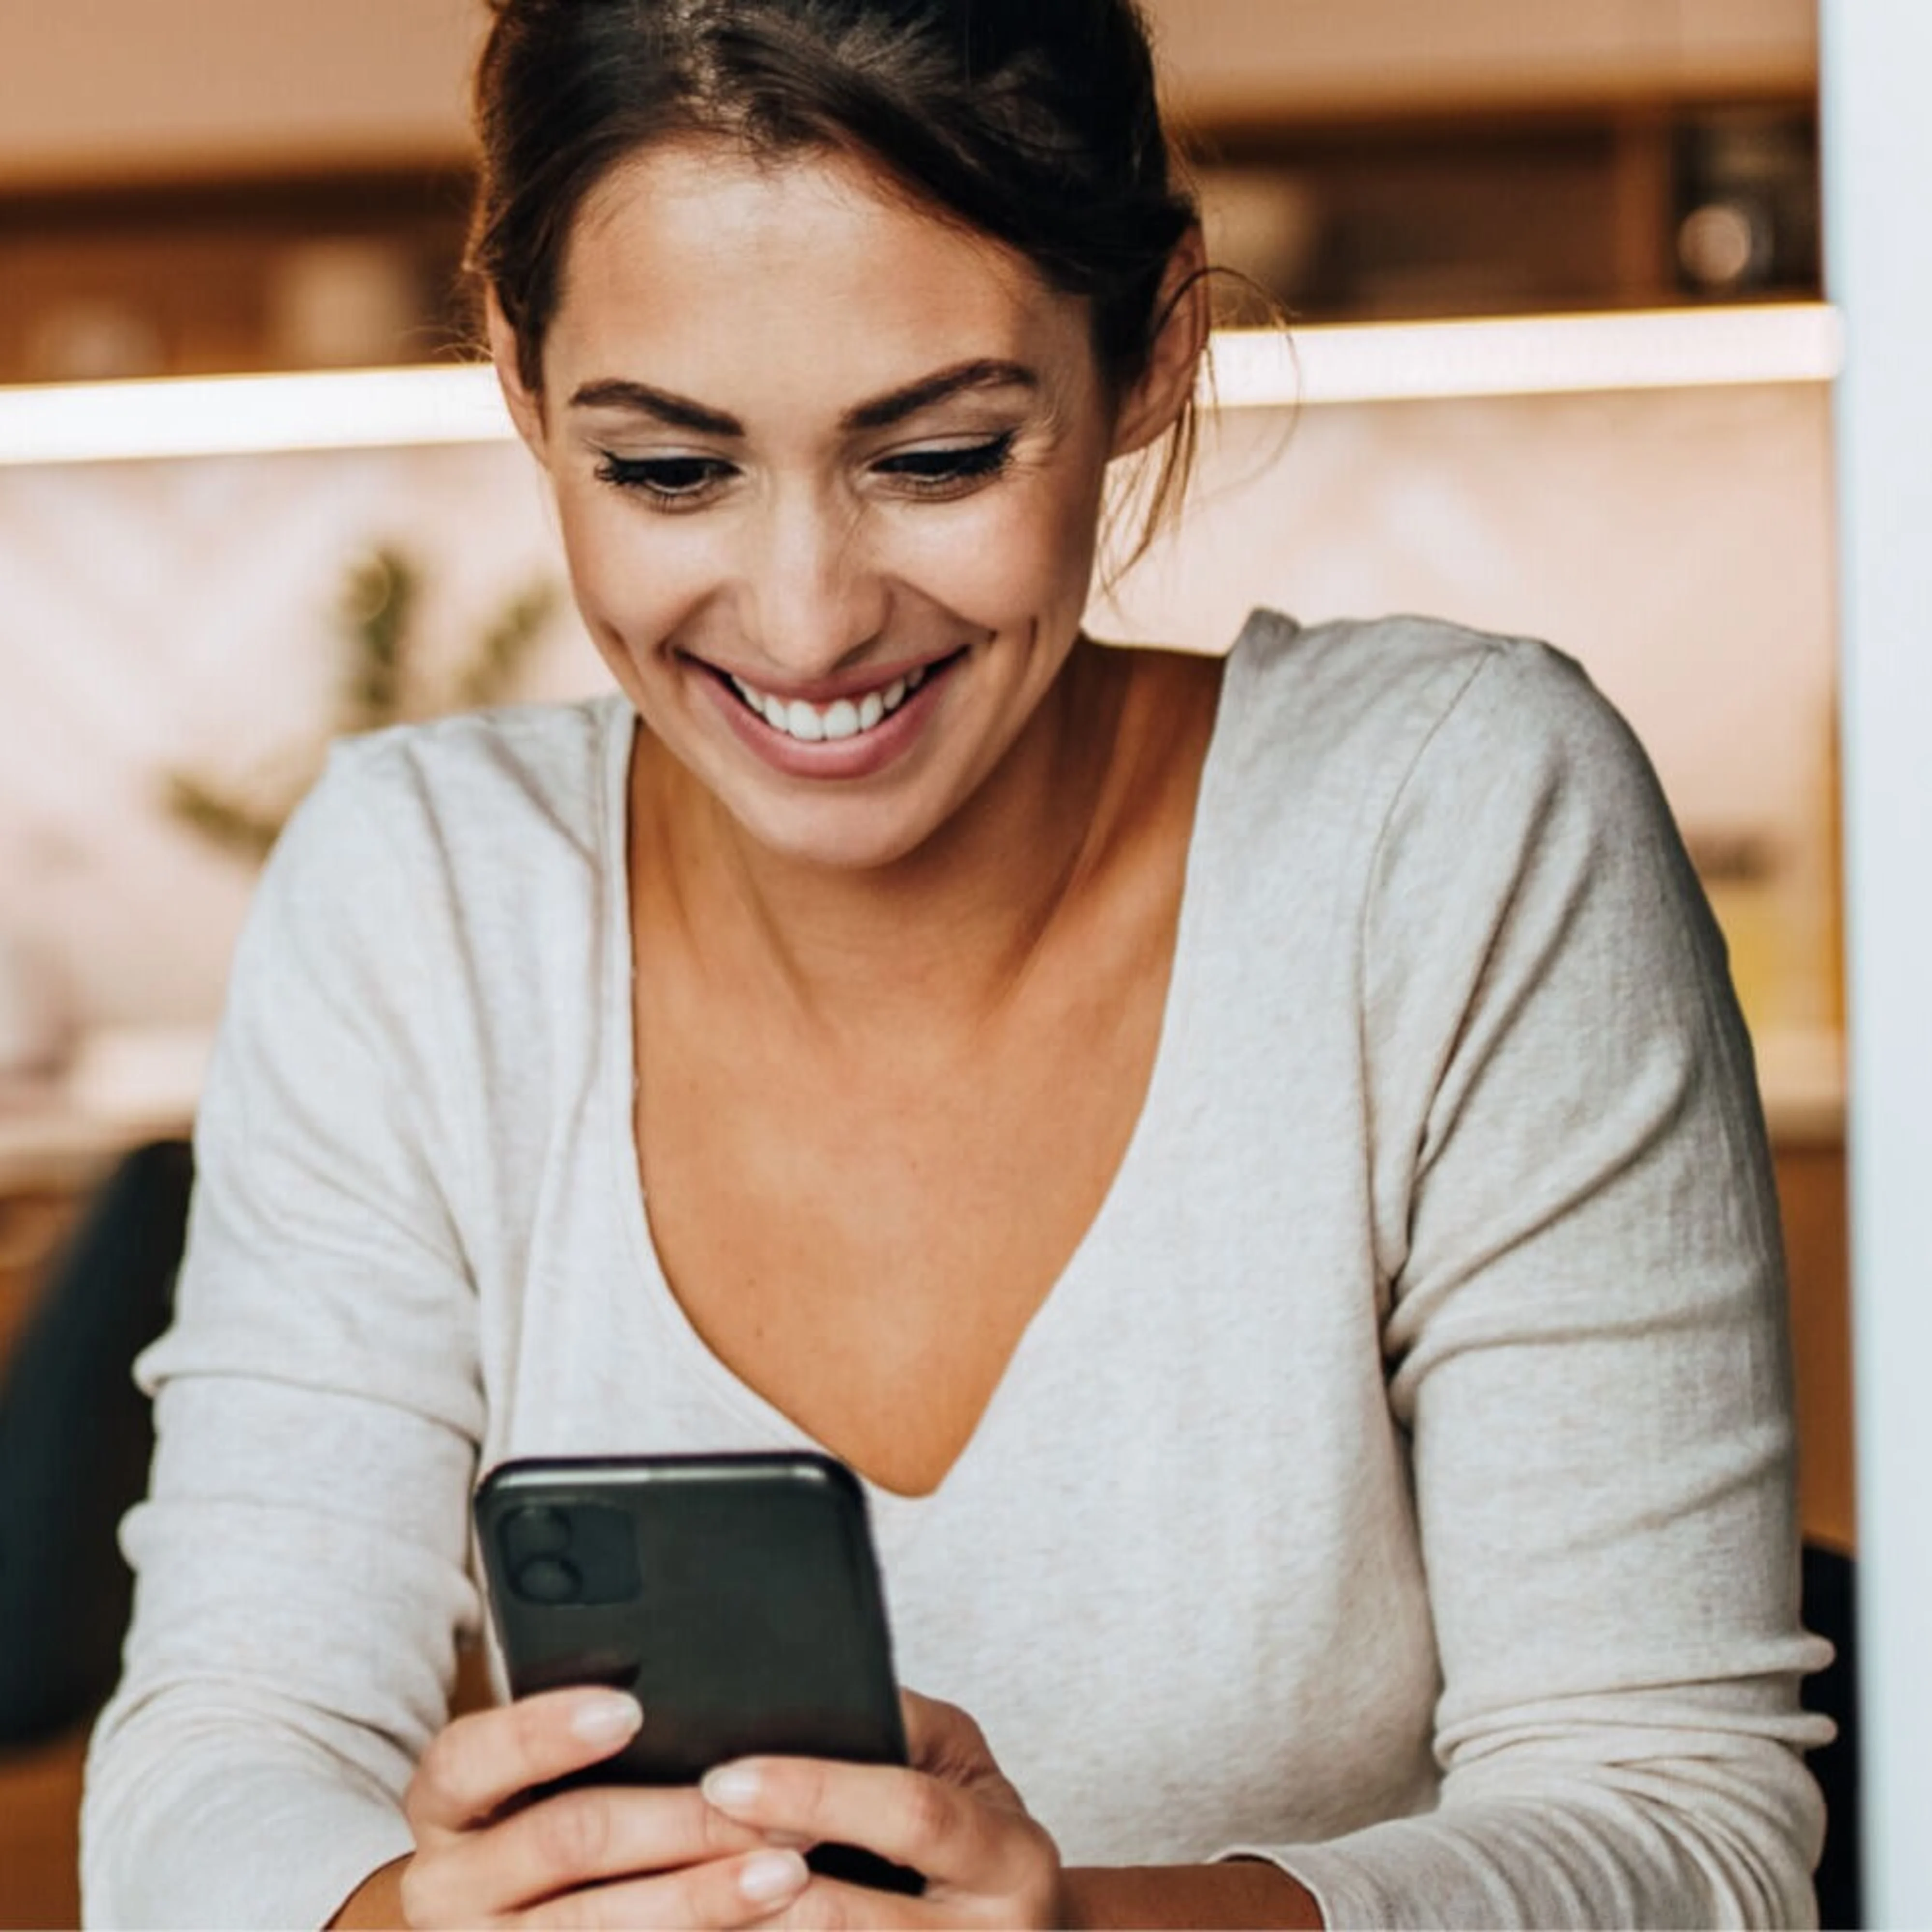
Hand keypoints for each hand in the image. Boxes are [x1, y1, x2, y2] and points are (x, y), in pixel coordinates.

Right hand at [393, 1687, 816, 1927]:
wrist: (483, 1930)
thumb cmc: (527, 1829)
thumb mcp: (519, 1786)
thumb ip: (575, 1744)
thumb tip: (676, 1704)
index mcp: (443, 1807)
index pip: (472, 1757)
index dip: (546, 1731)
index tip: (631, 1709)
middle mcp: (446, 1887)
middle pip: (565, 1841)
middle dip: (679, 1824)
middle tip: (770, 1808)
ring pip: (598, 1926)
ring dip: (703, 1899)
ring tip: (785, 1872)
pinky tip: (760, 1929)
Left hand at [699, 1688, 1064, 1927]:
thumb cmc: (978, 1837)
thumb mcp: (962, 1768)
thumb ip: (904, 1730)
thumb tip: (806, 1698)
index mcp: (1010, 1856)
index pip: (911, 1814)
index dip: (818, 1793)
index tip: (728, 1777)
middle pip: (853, 1917)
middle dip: (756, 1883)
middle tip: (682, 1843)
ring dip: (747, 1930)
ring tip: (672, 1901)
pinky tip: (712, 1928)